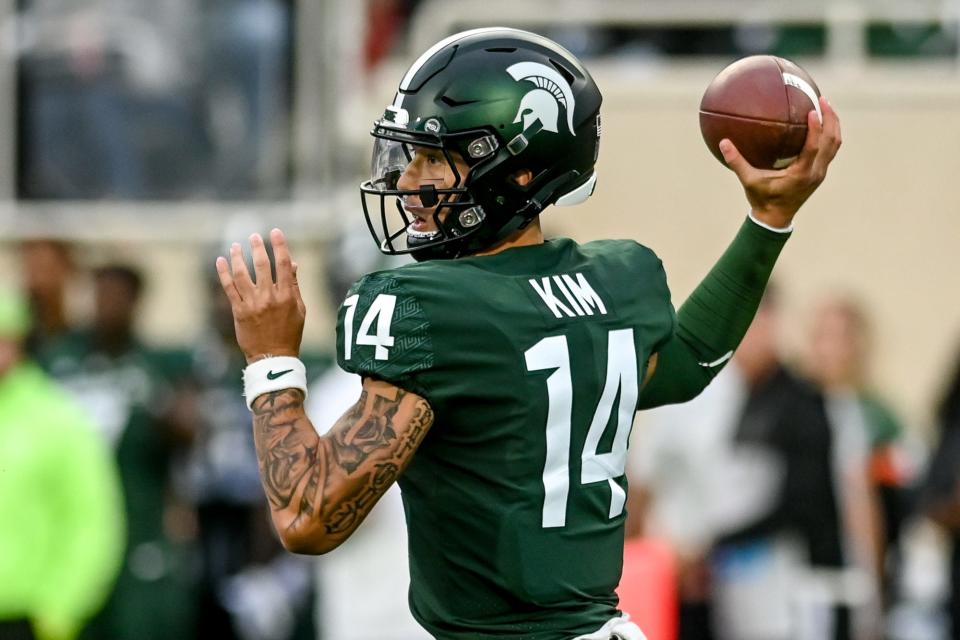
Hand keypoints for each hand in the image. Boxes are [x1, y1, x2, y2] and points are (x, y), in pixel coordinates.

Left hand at [216, 229, 305, 363]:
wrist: (273, 356)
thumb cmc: (290, 333)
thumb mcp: (299, 309)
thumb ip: (294, 285)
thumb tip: (293, 264)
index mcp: (287, 296)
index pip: (284, 264)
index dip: (280, 245)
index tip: (275, 232)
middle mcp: (269, 298)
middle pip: (262, 266)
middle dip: (258, 247)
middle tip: (254, 236)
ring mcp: (252, 304)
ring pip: (242, 274)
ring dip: (238, 257)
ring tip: (235, 246)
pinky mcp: (238, 311)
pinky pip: (229, 288)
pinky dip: (223, 273)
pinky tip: (221, 261)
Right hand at [720, 96, 841, 228]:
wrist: (775, 218)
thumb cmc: (762, 199)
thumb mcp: (748, 181)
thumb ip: (736, 162)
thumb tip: (723, 143)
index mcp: (802, 173)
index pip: (814, 147)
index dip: (816, 128)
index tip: (812, 111)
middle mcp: (815, 172)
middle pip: (832, 142)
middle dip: (831, 119)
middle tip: (823, 100)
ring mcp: (820, 173)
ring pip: (835, 145)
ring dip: (833, 125)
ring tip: (826, 107)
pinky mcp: (819, 173)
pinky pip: (829, 150)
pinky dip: (828, 135)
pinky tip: (820, 124)